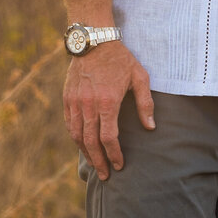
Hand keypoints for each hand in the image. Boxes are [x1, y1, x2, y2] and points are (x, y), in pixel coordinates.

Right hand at [63, 41, 153, 178]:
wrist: (94, 42)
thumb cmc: (121, 59)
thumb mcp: (140, 77)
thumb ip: (146, 103)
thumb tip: (151, 127)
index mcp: (107, 102)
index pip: (109, 138)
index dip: (114, 154)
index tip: (119, 165)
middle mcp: (88, 105)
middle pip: (91, 142)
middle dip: (98, 161)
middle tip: (105, 176)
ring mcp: (75, 102)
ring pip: (77, 136)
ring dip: (85, 153)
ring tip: (94, 164)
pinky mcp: (67, 98)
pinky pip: (69, 124)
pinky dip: (75, 138)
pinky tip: (82, 146)